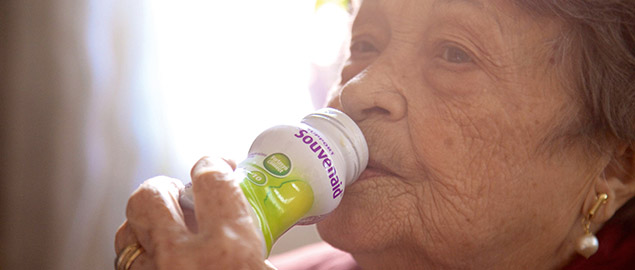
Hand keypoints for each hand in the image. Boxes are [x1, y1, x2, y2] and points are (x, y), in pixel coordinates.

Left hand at [115, 157, 275, 269]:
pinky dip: (140, 255)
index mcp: (228, 249)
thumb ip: (258, 245)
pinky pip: (125, 263)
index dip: (213, 164)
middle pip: (151, 195)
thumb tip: (261, 220)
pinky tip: (159, 259)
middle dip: (165, 188)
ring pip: (127, 231)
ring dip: (145, 225)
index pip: (211, 180)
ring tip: (166, 231)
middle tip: (182, 197)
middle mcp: (181, 259)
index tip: (219, 166)